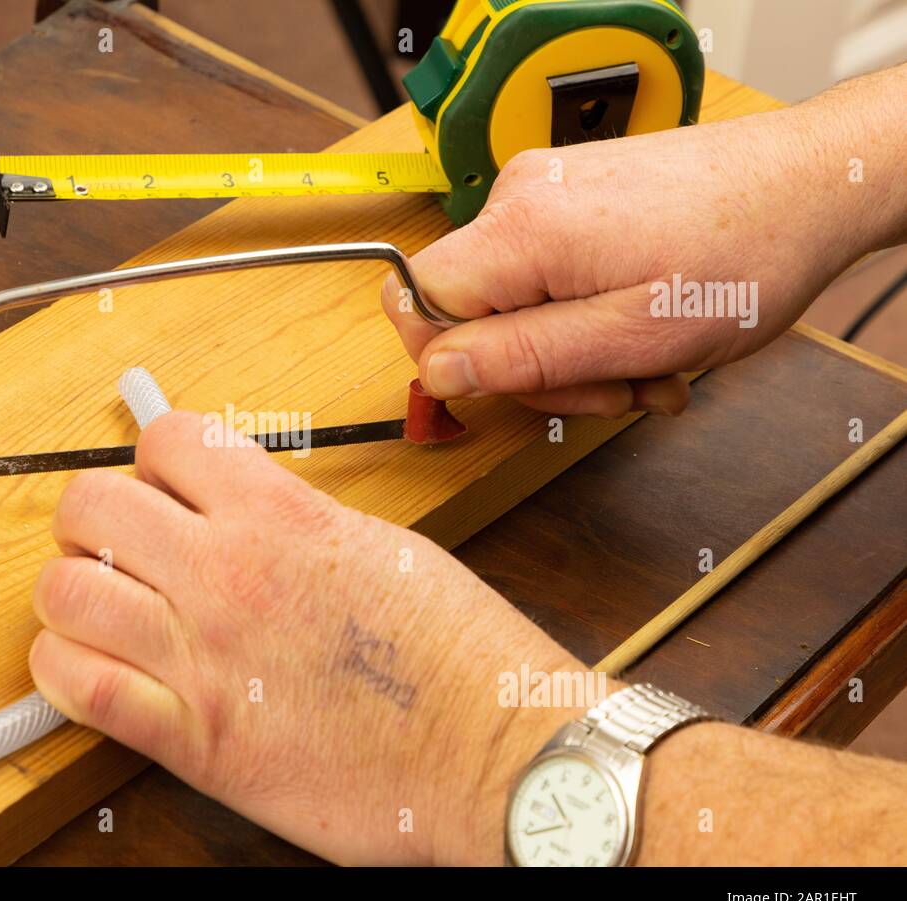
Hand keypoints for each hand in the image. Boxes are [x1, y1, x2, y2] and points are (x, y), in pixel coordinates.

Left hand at [28, 412, 586, 864]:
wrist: (491, 755)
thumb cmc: (457, 658)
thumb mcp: (381, 550)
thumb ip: (296, 524)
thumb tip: (244, 514)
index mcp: (282, 519)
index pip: (168, 441)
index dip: (153, 458)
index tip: (161, 484)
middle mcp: (229, 576)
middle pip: (91, 505)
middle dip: (92, 518)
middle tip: (115, 545)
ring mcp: (202, 658)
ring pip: (64, 592)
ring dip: (70, 595)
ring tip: (100, 610)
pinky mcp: (195, 739)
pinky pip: (78, 688)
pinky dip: (65, 673)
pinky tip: (92, 671)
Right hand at [381, 86, 897, 417]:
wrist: (814, 183)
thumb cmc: (747, 257)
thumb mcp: (634, 336)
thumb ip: (526, 358)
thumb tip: (437, 371)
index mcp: (524, 229)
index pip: (417, 299)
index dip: (450, 360)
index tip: (514, 388)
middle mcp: (522, 196)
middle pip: (471, 309)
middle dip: (538, 368)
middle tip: (613, 388)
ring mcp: (547, 190)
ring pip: (515, 301)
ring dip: (576, 351)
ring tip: (648, 364)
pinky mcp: (572, 194)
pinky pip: (548, 275)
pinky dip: (589, 316)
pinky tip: (645, 333)